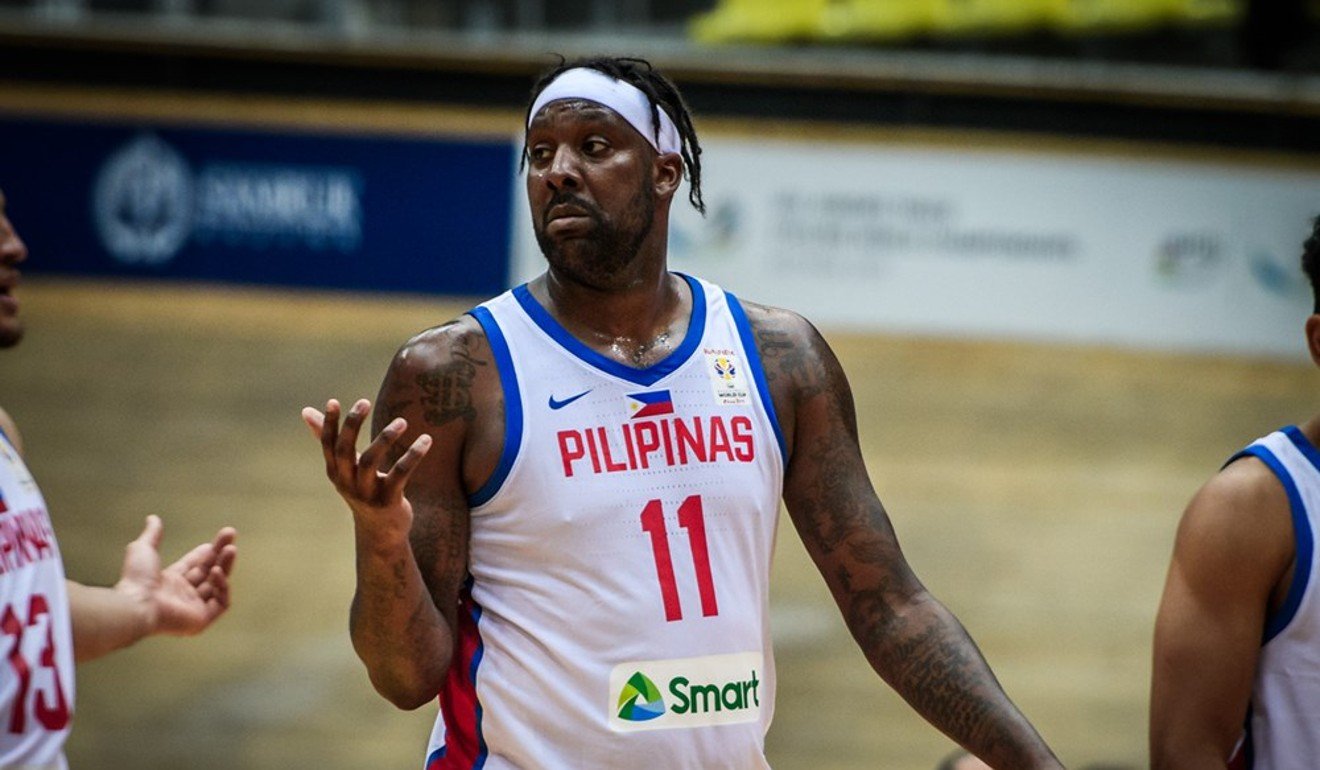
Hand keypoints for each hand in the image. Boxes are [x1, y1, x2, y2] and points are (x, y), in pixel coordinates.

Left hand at [116, 515, 236, 636]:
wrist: (137, 605)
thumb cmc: (136, 580)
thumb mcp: (143, 549)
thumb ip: (152, 535)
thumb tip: (153, 518)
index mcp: (171, 581)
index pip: (195, 565)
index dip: (208, 552)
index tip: (220, 537)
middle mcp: (183, 595)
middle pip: (209, 572)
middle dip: (221, 554)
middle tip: (231, 535)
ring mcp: (193, 608)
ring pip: (218, 585)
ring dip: (226, 566)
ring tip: (231, 549)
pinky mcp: (202, 620)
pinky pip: (221, 603)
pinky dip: (223, 587)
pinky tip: (217, 572)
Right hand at [301, 398, 432, 544]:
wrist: (381, 533)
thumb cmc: (363, 490)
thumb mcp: (346, 467)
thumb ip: (328, 439)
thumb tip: (306, 411)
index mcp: (336, 472)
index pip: (328, 445)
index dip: (330, 424)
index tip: (333, 401)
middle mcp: (347, 483)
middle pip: (344, 450)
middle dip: (351, 425)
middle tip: (364, 402)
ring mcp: (366, 493)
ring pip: (370, 461)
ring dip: (385, 438)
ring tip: (403, 421)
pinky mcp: (388, 501)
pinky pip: (400, 474)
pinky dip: (413, 455)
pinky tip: (426, 439)